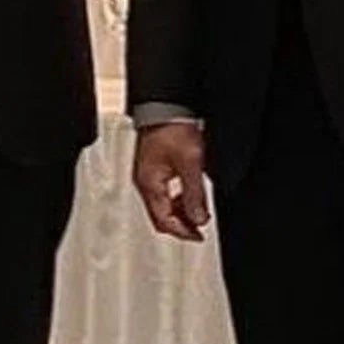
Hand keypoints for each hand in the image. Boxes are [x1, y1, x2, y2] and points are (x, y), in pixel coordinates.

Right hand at [132, 122, 209, 241]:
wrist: (164, 106)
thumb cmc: (172, 129)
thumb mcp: (190, 164)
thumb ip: (194, 194)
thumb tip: (199, 219)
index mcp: (150, 185)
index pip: (164, 220)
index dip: (183, 232)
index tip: (198, 236)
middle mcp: (144, 183)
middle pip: (160, 217)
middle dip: (180, 225)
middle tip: (198, 229)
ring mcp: (146, 175)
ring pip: (161, 206)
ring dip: (179, 212)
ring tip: (197, 212)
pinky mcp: (151, 167)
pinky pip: (162, 193)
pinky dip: (176, 200)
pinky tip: (188, 195)